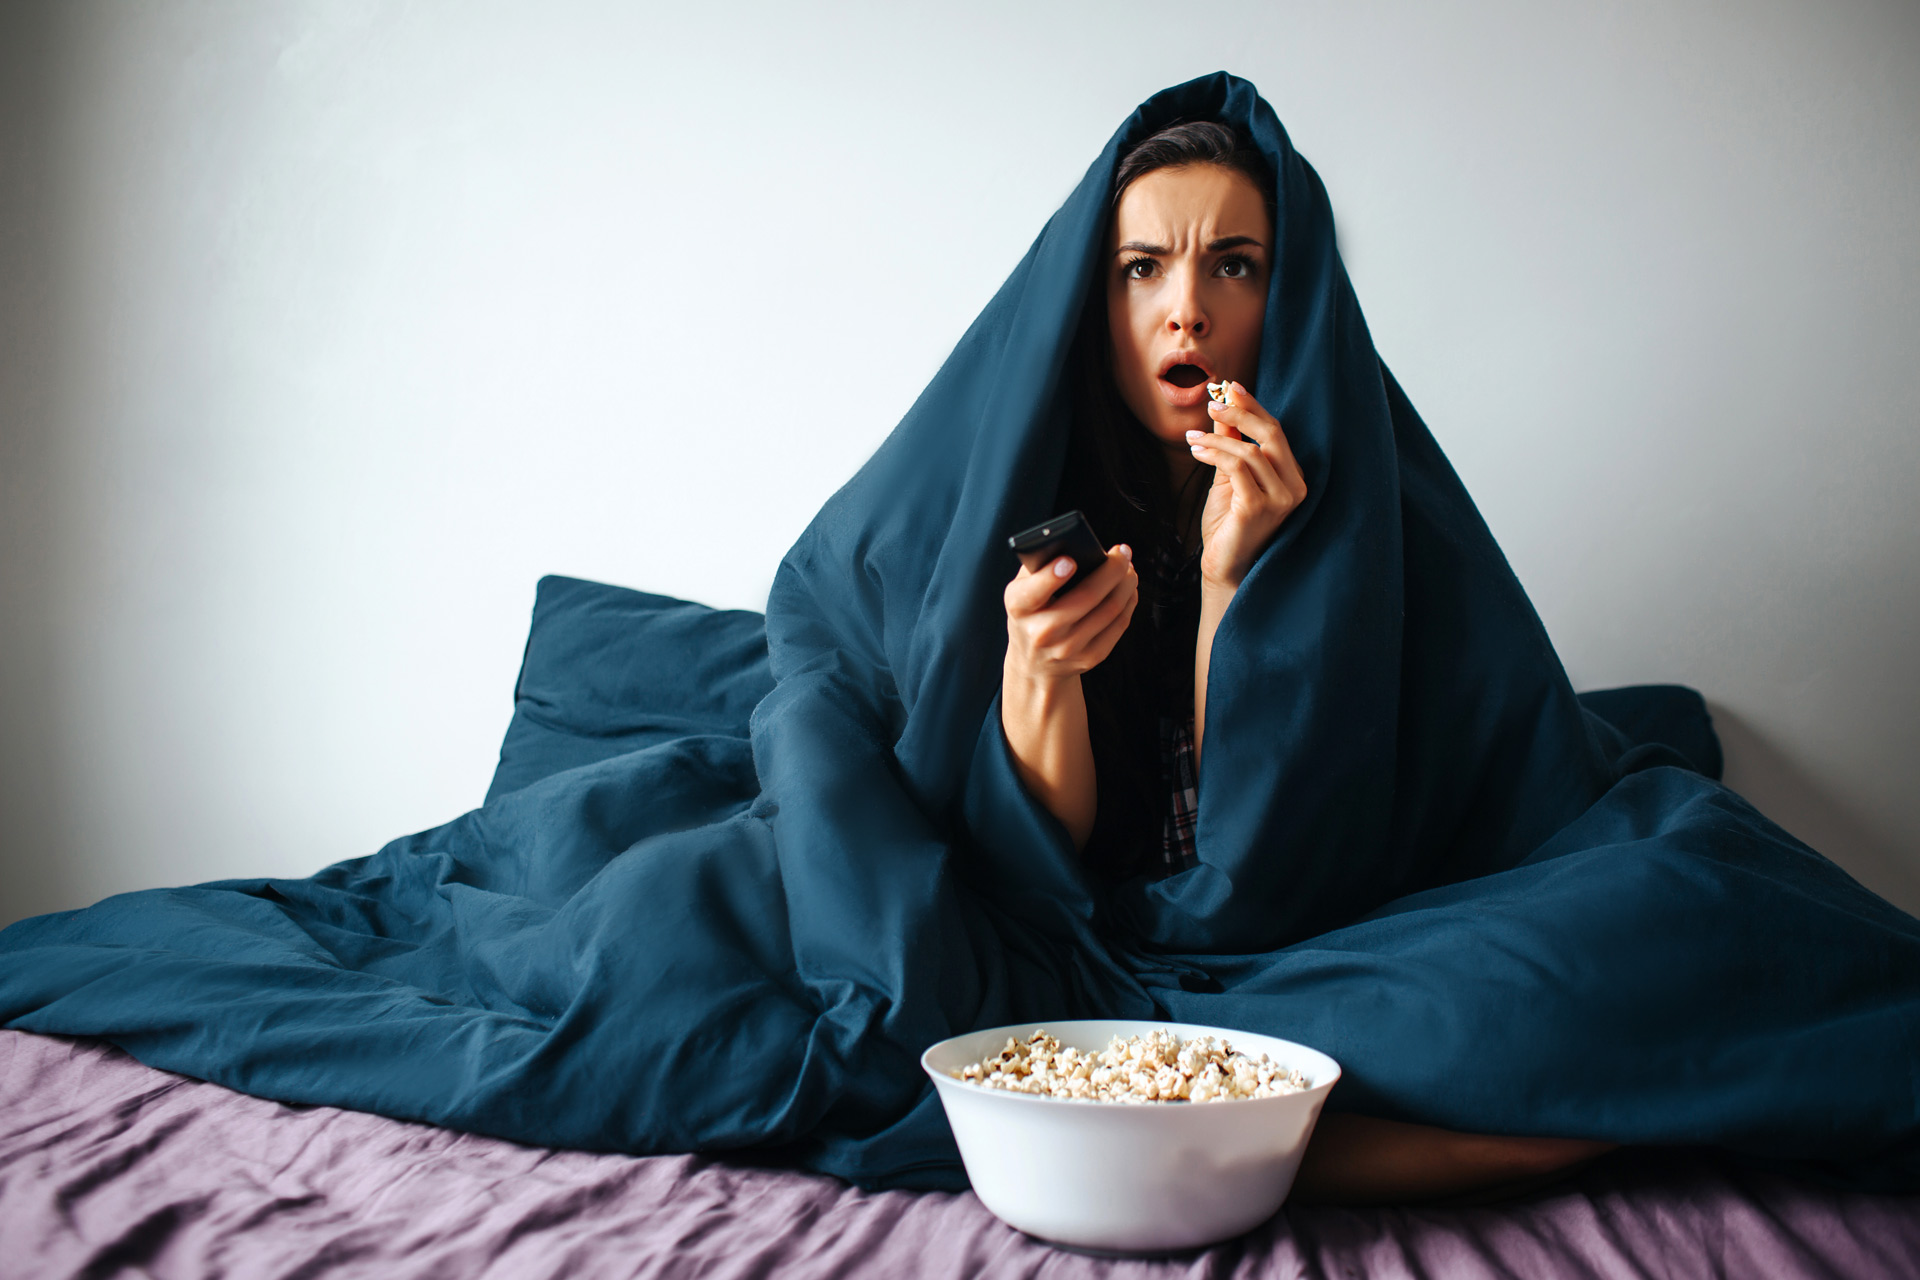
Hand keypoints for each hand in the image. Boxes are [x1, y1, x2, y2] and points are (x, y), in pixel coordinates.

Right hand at [1002, 545, 1138, 684]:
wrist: (1034, 664)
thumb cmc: (1031, 615)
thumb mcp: (1022, 590)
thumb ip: (1040, 567)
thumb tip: (1075, 545)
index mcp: (1020, 608)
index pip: (1034, 592)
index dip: (1052, 575)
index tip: (1069, 560)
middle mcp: (1042, 632)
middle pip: (1087, 596)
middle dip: (1112, 569)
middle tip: (1122, 552)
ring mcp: (1068, 648)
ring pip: (1110, 608)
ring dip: (1126, 583)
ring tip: (1128, 568)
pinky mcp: (1090, 657)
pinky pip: (1119, 624)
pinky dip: (1128, 601)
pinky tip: (1128, 589)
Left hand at [1185, 381, 1307, 589]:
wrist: (1224, 565)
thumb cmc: (1228, 525)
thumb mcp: (1230, 478)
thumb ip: (1232, 447)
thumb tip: (1224, 410)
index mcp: (1293, 476)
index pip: (1276, 432)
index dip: (1254, 407)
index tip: (1230, 388)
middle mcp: (1295, 486)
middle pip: (1271, 434)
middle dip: (1240, 413)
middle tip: (1213, 403)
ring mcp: (1281, 499)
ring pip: (1251, 451)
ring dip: (1217, 438)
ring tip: (1193, 438)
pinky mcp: (1259, 507)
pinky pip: (1237, 468)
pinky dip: (1215, 453)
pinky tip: (1197, 450)